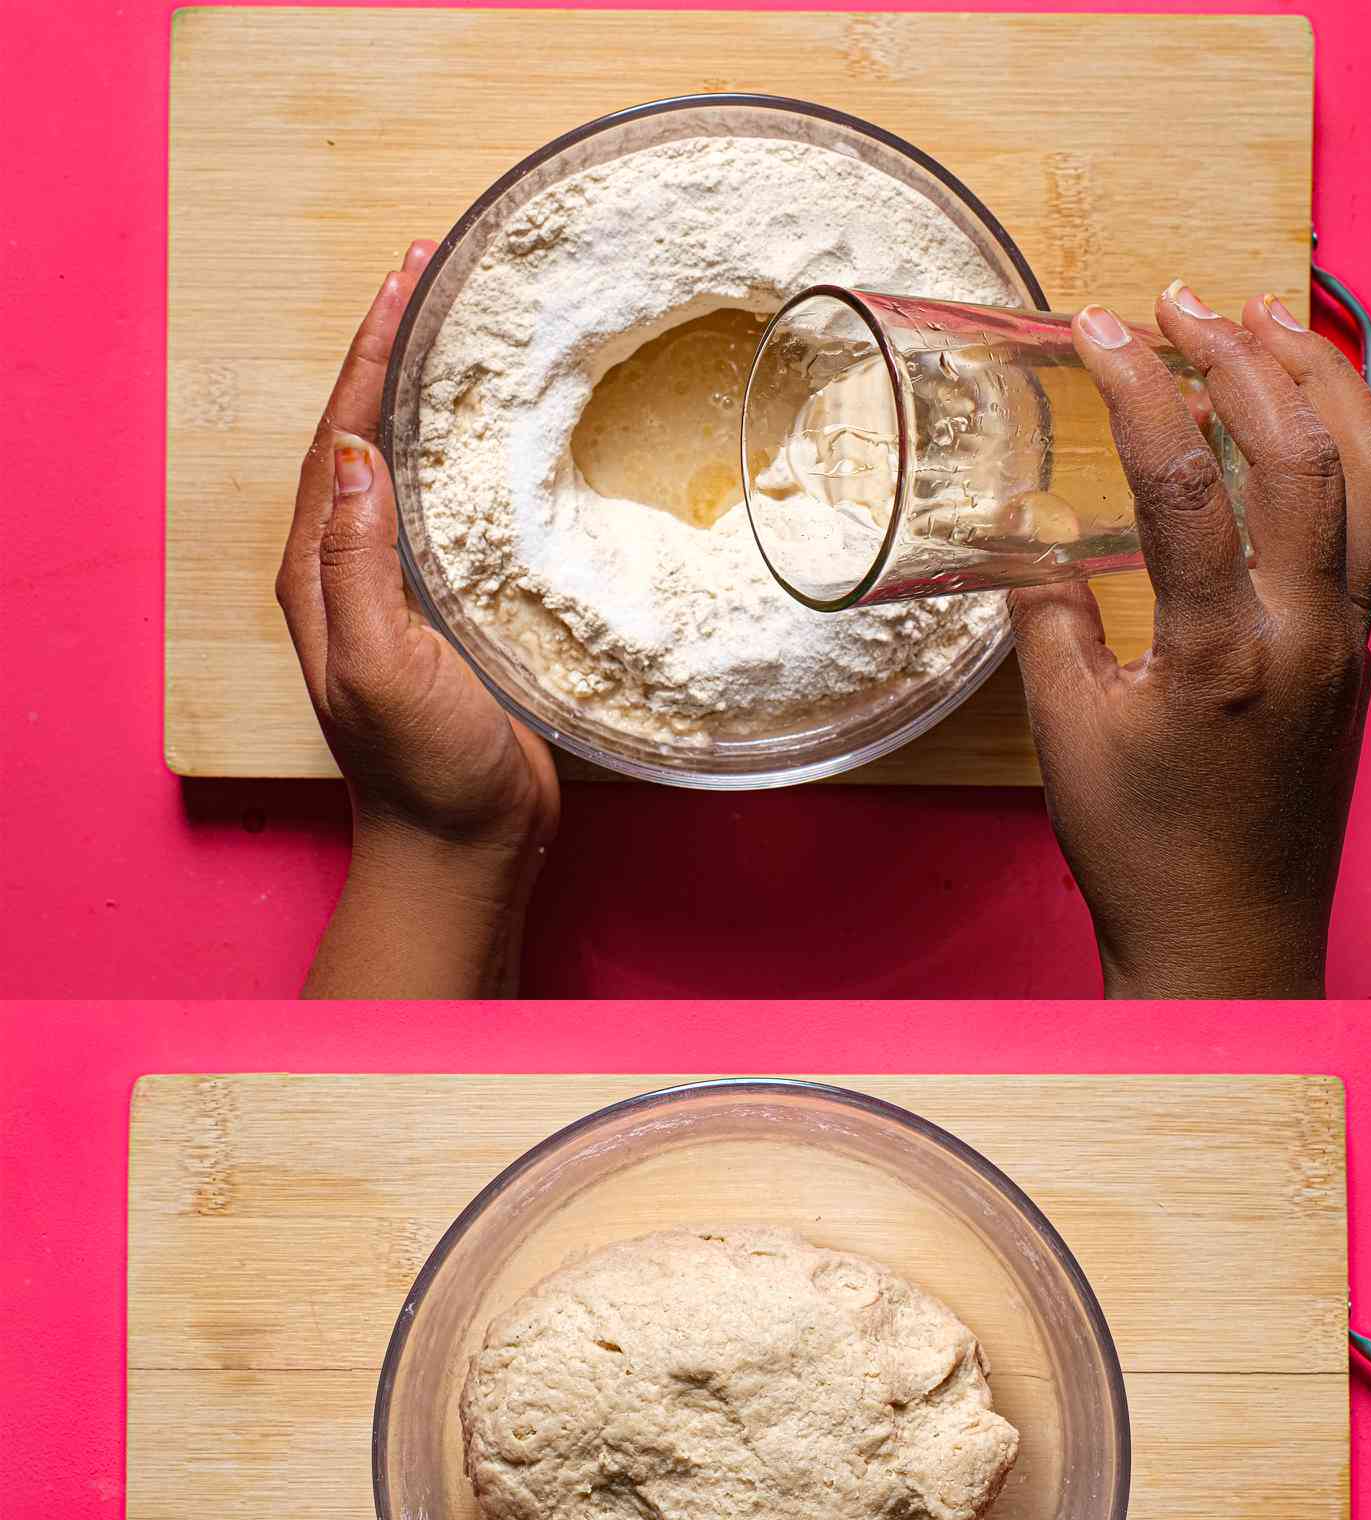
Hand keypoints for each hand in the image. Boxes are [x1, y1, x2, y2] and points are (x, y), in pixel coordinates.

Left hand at [276, 243, 558, 996]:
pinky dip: (470, 453)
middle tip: (435, 273)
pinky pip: (452, 509)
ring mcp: (401, 590)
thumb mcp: (384, 666)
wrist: (466, 848)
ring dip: (430, 392)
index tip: (407, 277)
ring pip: (408, 464)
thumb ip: (360, 564)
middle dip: (394, 350)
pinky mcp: (451, 610)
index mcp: (321, 573)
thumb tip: (354, 450)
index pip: (339, 436)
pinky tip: (503, 431)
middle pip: (365, 433)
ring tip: (466, 326)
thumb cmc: (426, 773)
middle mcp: (350, 570)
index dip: (369, 352)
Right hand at [1010, 283, 1370, 998]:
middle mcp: (1307, 635)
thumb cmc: (1144, 855)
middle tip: (1182, 303)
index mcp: (1221, 656)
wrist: (1231, 940)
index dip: (1141, 387)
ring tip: (1269, 324)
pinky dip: (1349, 448)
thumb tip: (1034, 547)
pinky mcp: (1361, 656)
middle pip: (1302, 450)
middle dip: (1243, 354)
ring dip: (1326, 383)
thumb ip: (1053, 626)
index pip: (1185, 482)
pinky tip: (1305, 425)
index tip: (1100, 327)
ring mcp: (1350, 642)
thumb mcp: (1071, 738)